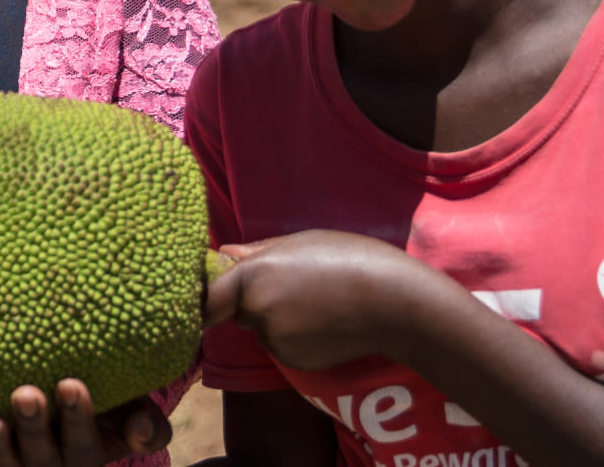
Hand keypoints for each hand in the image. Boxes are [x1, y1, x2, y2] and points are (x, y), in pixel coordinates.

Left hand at [0, 380, 168, 466]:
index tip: (69, 382)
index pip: (86, 441)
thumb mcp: (121, 417)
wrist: (56, 429)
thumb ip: (141, 420)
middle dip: (34, 427)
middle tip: (24, 393)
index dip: (78, 416)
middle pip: (44, 457)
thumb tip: (141, 428)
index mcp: (86, 454)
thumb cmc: (91, 412)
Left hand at [203, 230, 469, 370]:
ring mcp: (275, 341)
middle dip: (251, 300)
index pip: (208, 297)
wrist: (396, 303)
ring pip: (262, 329)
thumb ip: (256, 252)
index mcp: (253, 275)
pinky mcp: (294, 361)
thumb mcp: (300, 242)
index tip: (216, 291)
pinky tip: (325, 322)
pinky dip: (295, 337)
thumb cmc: (350, 259)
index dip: (209, 295)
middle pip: (236, 310)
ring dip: (276, 319)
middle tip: (291, 284)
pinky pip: (282, 345)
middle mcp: (257, 311)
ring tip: (316, 300)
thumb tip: (223, 254)